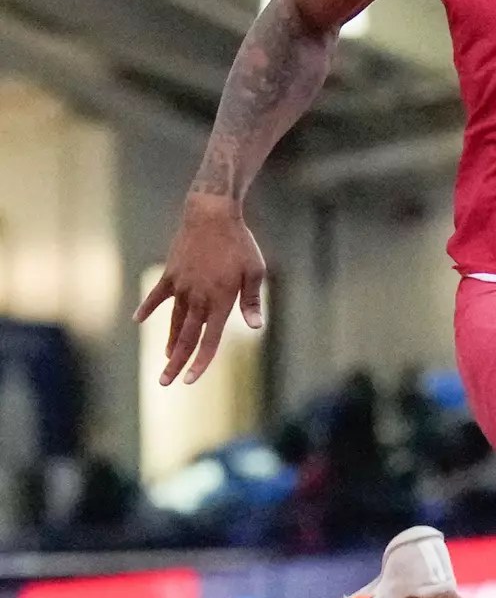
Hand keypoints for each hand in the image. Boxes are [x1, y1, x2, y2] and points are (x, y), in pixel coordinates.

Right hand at [134, 196, 265, 385]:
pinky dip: (148, 307)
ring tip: (166, 358)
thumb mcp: (255, 270)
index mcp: (220, 300)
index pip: (209, 340)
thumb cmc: (239, 243)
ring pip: (174, 321)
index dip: (200, 362)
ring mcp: (181, 286)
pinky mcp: (170, 274)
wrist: (212, 215)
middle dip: (176, 362)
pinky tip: (139, 319)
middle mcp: (198, 298)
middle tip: (165, 382)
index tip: (189, 380)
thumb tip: (256, 326)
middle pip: (186, 337)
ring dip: (171, 341)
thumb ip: (252, 301)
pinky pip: (158, 296)